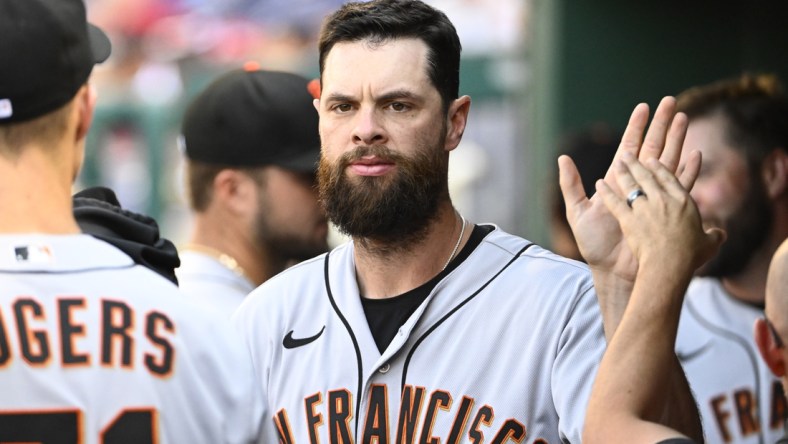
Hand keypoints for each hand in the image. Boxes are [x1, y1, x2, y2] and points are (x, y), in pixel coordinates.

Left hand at [558, 97, 690, 282]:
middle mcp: (637, 185)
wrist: (613, 270)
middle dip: (662, 125)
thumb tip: (562, 157)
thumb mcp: (577, 211)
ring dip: (677, 140)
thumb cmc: (594, 244)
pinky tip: (696, 155)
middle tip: (671, 102)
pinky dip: (688, 171)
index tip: (644, 107)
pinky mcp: (665, 211)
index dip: (637, 127)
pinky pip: (681, 187)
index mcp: (617, 181)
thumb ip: (570, 184)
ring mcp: (653, 196)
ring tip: (685, 119)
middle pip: (652, 148)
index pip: (629, 147)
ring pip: (668, 161)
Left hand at [597, 154, 725, 274]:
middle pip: (647, 176)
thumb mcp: (708, 246)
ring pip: (631, 184)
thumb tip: (721, 235)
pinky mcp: (628, 220)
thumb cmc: (690, 258)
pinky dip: (606, 192)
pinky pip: (614, 202)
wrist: (669, 267)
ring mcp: (644, 209)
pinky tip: (599, 183)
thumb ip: (714, 236)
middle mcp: (663, 200)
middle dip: (637, 162)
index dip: (659, 167)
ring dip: (623, 171)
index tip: (652, 159)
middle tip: (628, 153)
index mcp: (683, 202)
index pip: (669, 178)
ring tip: (618, 162)